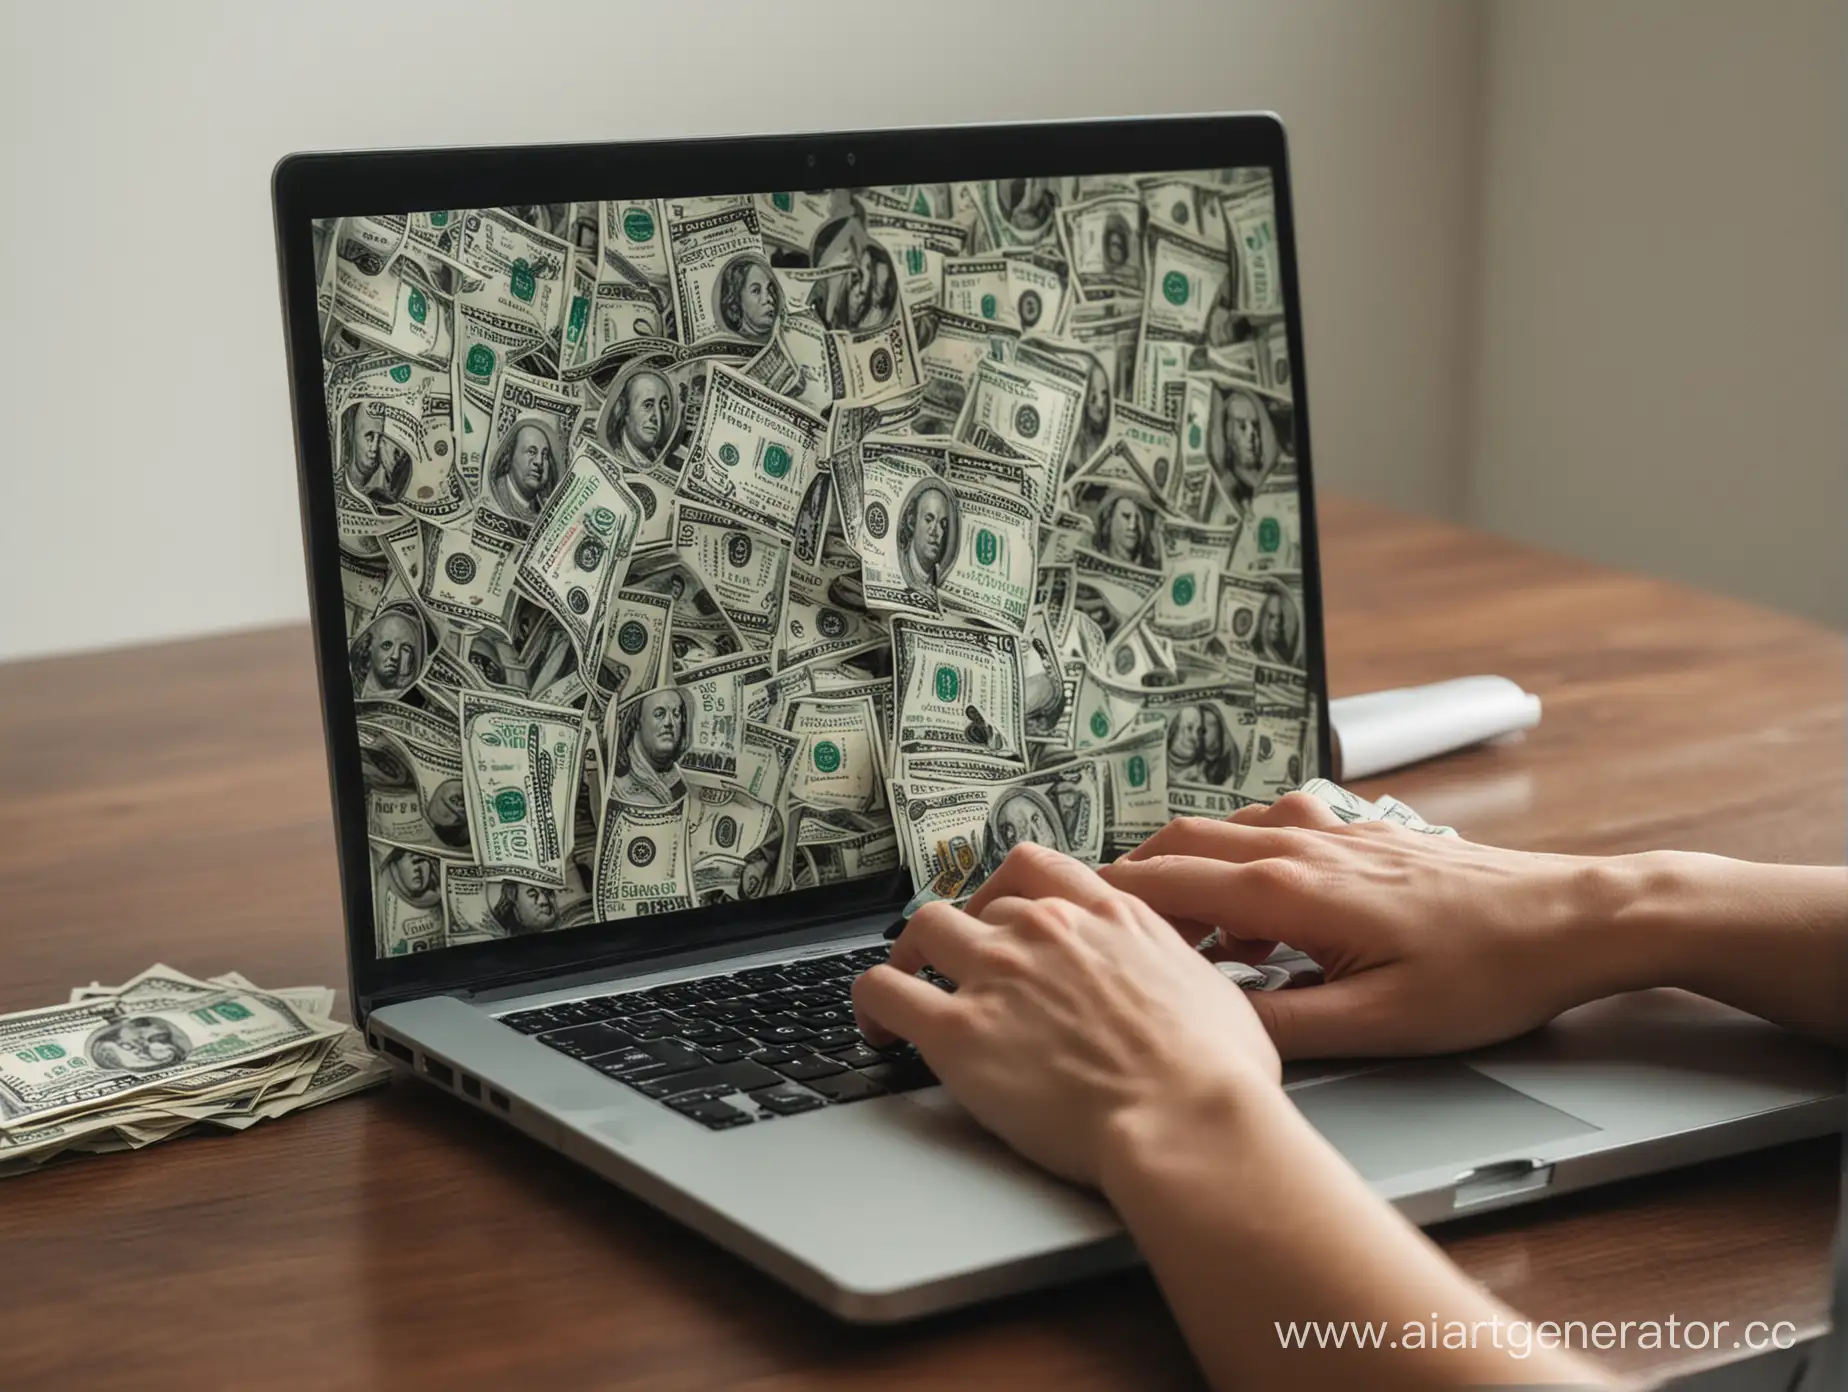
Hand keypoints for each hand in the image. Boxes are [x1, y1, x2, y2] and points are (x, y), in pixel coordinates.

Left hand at [852, 842, 1279, 1186]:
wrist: (1188, 1119)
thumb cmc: (1218, 1075)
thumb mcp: (1215, 992)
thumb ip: (1178, 973)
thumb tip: (1188, 992)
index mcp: (1107, 915)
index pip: (1035, 869)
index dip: (1006, 890)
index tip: (998, 911)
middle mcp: (1045, 930)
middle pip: (978, 906)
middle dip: (966, 937)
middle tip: (959, 972)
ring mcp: (997, 973)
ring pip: (924, 928)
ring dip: (912, 955)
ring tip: (905, 990)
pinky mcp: (958, 1031)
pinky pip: (885, 990)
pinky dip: (871, 1003)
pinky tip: (877, 1029)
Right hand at [1097, 793, 1614, 1059]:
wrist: (1571, 919)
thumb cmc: (1486, 972)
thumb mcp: (1379, 1025)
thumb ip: (1284, 1027)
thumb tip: (1212, 1031)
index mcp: (1292, 890)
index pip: (1166, 884)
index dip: (1106, 902)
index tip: (1066, 918)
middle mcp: (1301, 845)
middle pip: (1181, 844)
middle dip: (1131, 880)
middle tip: (1099, 922)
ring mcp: (1331, 831)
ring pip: (1223, 832)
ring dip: (1186, 872)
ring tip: (1177, 930)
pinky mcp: (1358, 833)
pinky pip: (1268, 831)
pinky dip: (1237, 862)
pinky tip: (1256, 910)